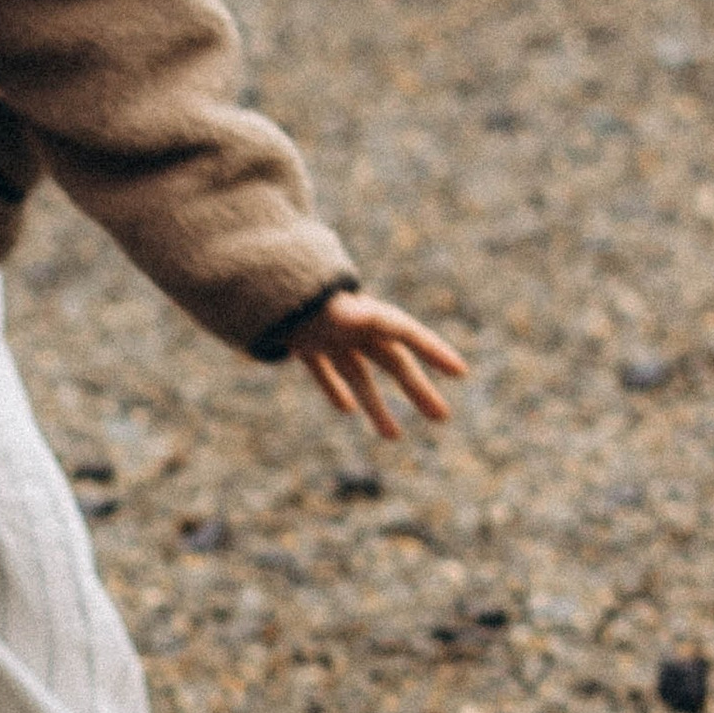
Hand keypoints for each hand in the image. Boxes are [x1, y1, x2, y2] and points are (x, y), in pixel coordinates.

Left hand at [289, 288, 466, 441]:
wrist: (252, 275)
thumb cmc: (291, 290)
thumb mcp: (322, 301)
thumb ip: (344, 311)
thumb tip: (362, 317)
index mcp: (362, 312)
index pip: (406, 332)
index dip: (433, 350)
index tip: (460, 371)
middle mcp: (350, 325)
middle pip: (392, 362)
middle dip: (417, 390)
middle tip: (442, 418)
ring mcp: (327, 335)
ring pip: (359, 375)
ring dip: (376, 405)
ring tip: (393, 437)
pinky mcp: (303, 342)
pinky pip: (323, 371)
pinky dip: (334, 389)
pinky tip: (347, 410)